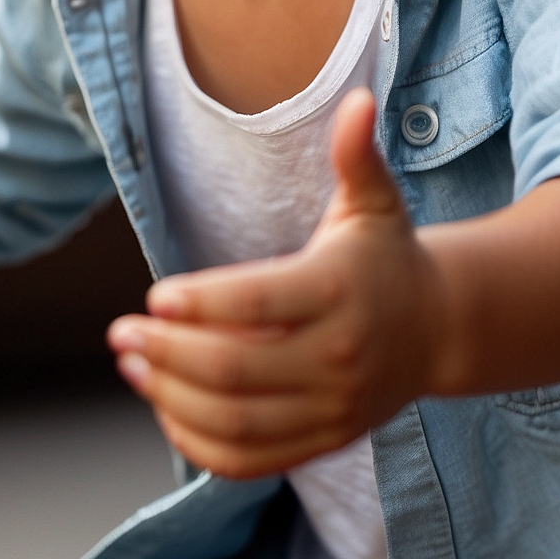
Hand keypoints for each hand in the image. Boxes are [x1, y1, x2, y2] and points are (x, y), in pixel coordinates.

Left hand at [106, 88, 434, 478]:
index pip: (256, 304)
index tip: (155, 295)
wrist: (438, 329)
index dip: (198, 303)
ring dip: (170, 397)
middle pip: (234, 370)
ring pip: (235, 421)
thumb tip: (356, 99)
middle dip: (166, 352)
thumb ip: (356, 155)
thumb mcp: (374, 201)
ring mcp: (332, 408)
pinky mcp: (323, 441)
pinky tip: (165, 404)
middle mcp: (339, 358)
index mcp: (340, 292)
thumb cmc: (386, 256)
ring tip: (133, 363)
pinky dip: (198, 442)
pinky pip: (248, 459)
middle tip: (122, 332)